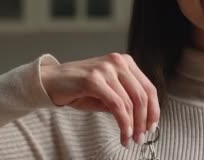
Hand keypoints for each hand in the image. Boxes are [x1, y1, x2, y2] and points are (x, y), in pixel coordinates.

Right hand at [40, 53, 159, 146]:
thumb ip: (124, 100)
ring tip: (131, 140)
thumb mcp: (107, 92)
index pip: (148, 88)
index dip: (154, 110)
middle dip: (145, 121)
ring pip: (130, 102)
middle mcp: (118, 62)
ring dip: (133, 126)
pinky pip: (116, 106)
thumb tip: (143, 119)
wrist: (49, 81)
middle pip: (142, 95)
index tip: (152, 127)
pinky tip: (123, 135)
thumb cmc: (78, 88)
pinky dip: (123, 123)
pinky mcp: (94, 80)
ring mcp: (106, 69)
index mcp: (124, 62)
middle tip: (142, 138)